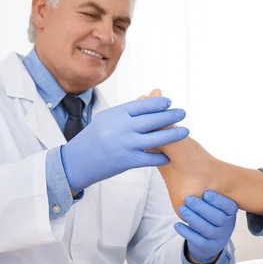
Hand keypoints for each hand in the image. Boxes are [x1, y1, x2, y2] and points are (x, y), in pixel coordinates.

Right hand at [62, 97, 188, 190]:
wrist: (77, 161)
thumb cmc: (93, 138)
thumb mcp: (106, 119)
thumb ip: (125, 113)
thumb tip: (147, 102)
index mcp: (117, 115)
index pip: (142, 105)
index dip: (158, 103)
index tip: (169, 102)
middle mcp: (122, 128)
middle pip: (152, 120)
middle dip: (170, 115)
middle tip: (182, 113)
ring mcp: (126, 145)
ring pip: (156, 138)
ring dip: (173, 134)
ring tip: (185, 131)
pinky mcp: (127, 161)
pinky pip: (150, 158)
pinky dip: (161, 157)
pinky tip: (170, 155)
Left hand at [174, 190, 237, 262]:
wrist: (209, 241)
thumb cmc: (209, 216)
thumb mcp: (214, 206)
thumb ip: (209, 196)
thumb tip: (197, 173)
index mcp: (231, 214)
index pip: (229, 207)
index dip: (218, 200)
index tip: (205, 193)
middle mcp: (228, 226)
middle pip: (217, 217)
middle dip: (201, 207)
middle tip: (188, 198)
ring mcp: (219, 238)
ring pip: (207, 229)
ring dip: (193, 218)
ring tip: (182, 209)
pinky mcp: (209, 247)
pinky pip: (198, 240)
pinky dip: (187, 232)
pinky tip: (177, 224)